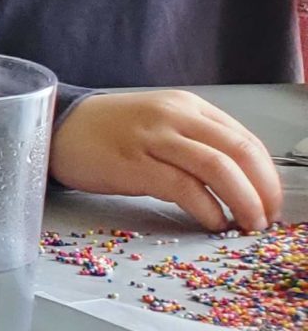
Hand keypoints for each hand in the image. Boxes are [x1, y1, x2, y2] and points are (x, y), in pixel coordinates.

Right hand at [49, 89, 280, 231]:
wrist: (57, 127)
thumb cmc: (108, 132)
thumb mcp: (160, 125)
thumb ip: (196, 143)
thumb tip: (239, 182)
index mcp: (187, 107)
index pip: (245, 139)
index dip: (268, 175)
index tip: (272, 201)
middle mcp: (174, 117)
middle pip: (238, 152)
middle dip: (263, 190)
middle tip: (267, 218)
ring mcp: (153, 138)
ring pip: (217, 168)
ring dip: (243, 201)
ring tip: (248, 224)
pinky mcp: (132, 163)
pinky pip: (183, 186)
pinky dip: (206, 207)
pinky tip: (212, 221)